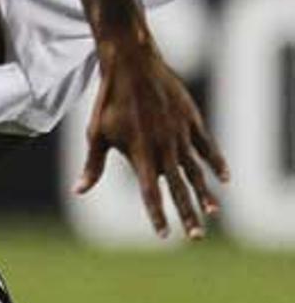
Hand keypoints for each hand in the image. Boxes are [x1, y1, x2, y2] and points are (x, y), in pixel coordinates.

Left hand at [75, 41, 228, 238]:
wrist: (131, 65)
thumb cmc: (109, 101)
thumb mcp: (96, 134)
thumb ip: (93, 166)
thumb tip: (78, 191)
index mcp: (139, 153)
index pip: (149, 193)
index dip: (156, 215)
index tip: (163, 236)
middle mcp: (163, 147)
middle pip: (177, 188)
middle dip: (187, 214)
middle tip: (196, 237)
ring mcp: (180, 134)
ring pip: (196, 171)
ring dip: (205, 193)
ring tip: (212, 213)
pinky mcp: (191, 120)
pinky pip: (208, 147)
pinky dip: (217, 163)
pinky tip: (224, 179)